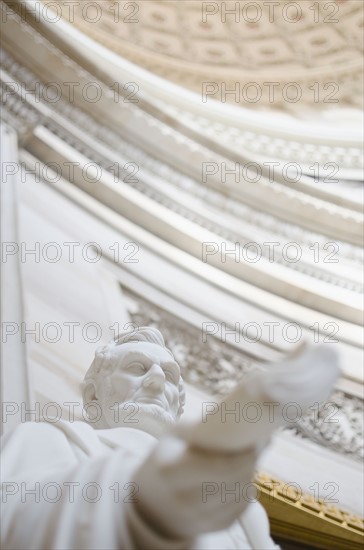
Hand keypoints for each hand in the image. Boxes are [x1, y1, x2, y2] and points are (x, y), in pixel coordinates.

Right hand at [133, 435, 257, 539]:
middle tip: (258, 446)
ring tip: (252, 458)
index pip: (215, 468)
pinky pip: (238, 512)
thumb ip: (199, 429)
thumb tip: (235, 417)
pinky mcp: (209, 529)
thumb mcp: (173, 438)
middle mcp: (181, 500)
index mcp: (170, 471)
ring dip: (249, 476)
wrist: (151, 501)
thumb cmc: (167, 459)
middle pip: (229, 483)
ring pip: (236, 498)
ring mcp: (195, 519)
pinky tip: (245, 476)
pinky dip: (246, 493)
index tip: (252, 441)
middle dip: (249, 464)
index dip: (239, 457)